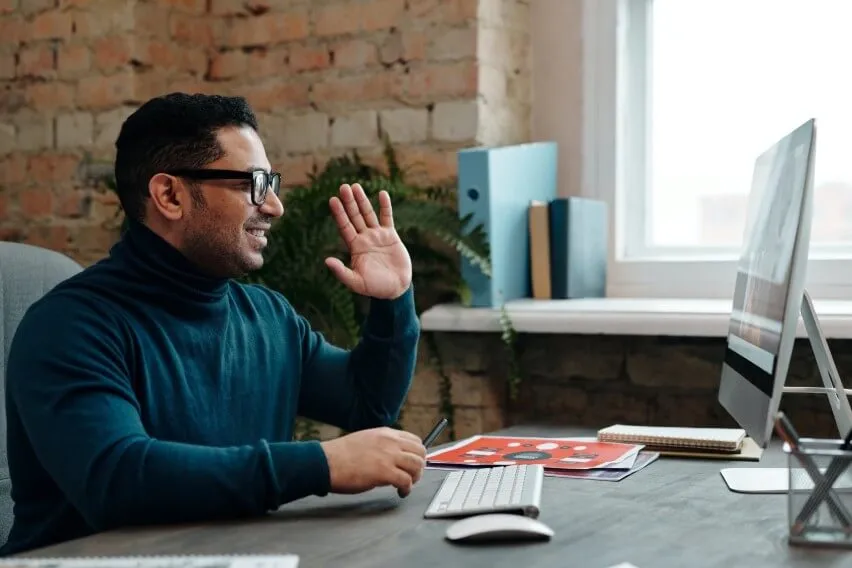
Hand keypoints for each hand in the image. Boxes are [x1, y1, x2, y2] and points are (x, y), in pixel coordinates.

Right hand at [320, 427, 425, 496]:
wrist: (327, 461)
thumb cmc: (340, 454)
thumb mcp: (366, 440)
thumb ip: (382, 445)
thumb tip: (392, 458)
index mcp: (385, 433)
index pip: (414, 440)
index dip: (416, 454)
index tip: (413, 463)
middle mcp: (390, 442)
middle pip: (420, 452)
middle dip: (419, 466)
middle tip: (413, 476)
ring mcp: (388, 456)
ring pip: (417, 465)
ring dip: (415, 478)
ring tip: (406, 485)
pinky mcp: (385, 472)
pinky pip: (407, 481)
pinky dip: (407, 489)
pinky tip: (400, 492)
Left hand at [325, 183, 411, 299]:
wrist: (395, 289)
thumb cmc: (375, 288)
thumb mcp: (356, 282)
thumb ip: (341, 272)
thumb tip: (327, 261)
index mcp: (355, 247)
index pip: (344, 226)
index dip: (339, 214)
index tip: (333, 200)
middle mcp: (364, 238)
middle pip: (354, 216)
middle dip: (349, 202)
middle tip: (343, 186)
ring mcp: (377, 236)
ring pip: (368, 214)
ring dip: (362, 200)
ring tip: (356, 186)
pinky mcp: (391, 236)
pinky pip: (387, 218)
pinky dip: (385, 206)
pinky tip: (382, 194)